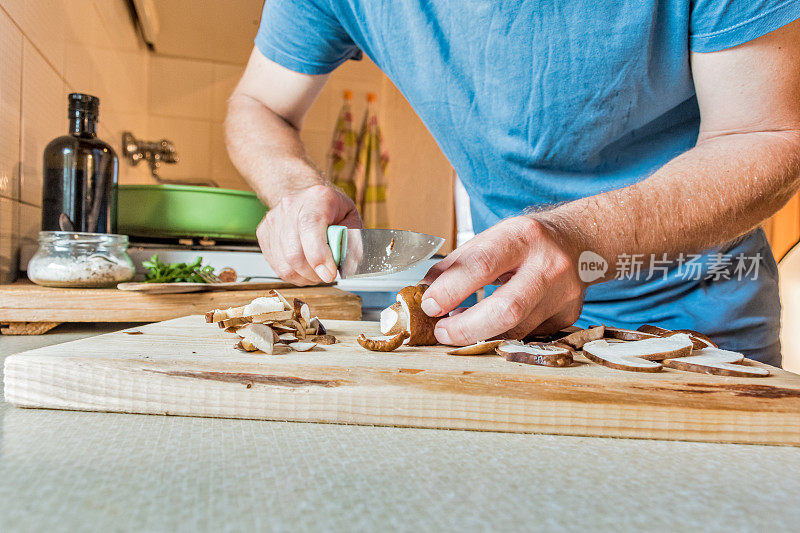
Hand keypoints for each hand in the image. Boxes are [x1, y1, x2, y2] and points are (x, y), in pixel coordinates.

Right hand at [257, 184, 361, 285]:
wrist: (308, 198)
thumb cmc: (332, 210)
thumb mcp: (352, 220)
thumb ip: (353, 242)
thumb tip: (350, 266)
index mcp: (317, 198)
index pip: (310, 226)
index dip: (319, 255)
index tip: (330, 274)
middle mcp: (291, 206)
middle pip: (294, 252)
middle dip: (313, 273)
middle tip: (327, 275)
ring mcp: (274, 219)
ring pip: (284, 264)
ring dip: (304, 277)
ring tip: (316, 271)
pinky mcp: (263, 233)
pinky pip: (276, 265)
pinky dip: (293, 274)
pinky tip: (304, 268)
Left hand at [421, 215, 585, 344]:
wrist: (578, 241)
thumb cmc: (527, 240)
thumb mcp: (492, 237)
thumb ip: (457, 264)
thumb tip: (426, 290)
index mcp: (523, 237)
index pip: (482, 265)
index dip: (451, 289)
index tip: (430, 305)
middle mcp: (548, 266)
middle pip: (506, 309)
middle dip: (466, 327)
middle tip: (442, 331)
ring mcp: (562, 295)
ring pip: (515, 330)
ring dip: (479, 333)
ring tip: (459, 325)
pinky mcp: (566, 317)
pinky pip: (526, 334)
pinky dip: (500, 334)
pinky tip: (488, 325)